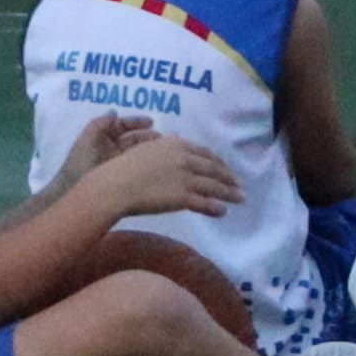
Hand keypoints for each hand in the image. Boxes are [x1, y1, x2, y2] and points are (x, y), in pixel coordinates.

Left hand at [70, 112, 160, 170]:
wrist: (73, 191)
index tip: (151, 122)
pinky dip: (147, 163)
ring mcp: (118, 164)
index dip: (136, 122)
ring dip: (149, 149)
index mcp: (103, 138)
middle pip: (133, 139)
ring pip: (137, 152)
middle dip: (147, 136)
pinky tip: (158, 163)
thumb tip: (114, 112)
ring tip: (163, 150)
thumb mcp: (86, 139)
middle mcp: (112, 149)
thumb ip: (99, 123)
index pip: (123, 126)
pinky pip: (137, 167)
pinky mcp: (123, 178)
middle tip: (163, 139)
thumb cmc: (79, 164)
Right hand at [94, 132, 242, 221]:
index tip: (225, 168)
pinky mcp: (182, 197)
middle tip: (239, 184)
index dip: (218, 162)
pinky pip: (204, 203)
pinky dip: (215, 207)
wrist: (115, 185)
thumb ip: (164, 148)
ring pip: (213, 186)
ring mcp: (185, 178)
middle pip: (213, 168)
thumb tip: (176, 143)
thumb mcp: (146, 148)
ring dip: (229, 193)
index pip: (204, 153)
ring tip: (240, 198)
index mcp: (175, 144)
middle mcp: (184, 158)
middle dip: (229, 177)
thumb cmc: (124, 168)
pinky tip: (223, 211)